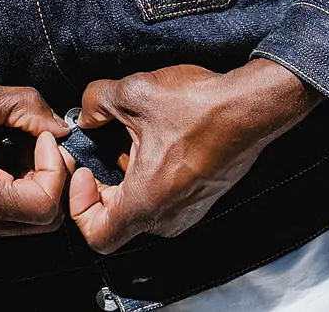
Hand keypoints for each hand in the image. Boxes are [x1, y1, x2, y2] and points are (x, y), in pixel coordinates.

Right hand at [0, 77, 71, 238]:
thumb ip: (27, 107)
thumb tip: (60, 126)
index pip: (46, 205)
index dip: (56, 167)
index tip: (42, 134)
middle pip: (43, 219)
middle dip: (53, 176)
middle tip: (41, 138)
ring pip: (27, 217)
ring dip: (37, 179)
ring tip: (23, 140)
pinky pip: (7, 211)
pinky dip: (19, 184)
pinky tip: (7, 150)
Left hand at [69, 59, 321, 253]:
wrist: (250, 106)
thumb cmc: (200, 107)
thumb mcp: (133, 93)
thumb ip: (96, 102)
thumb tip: (86, 113)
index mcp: (146, 202)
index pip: (97, 235)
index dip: (79, 205)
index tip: (84, 171)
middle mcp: (168, 217)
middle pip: (116, 221)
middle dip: (101, 185)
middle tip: (96, 151)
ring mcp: (188, 211)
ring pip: (140, 208)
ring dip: (125, 179)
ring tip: (126, 141)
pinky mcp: (201, 197)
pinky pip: (162, 199)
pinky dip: (148, 175)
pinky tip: (152, 140)